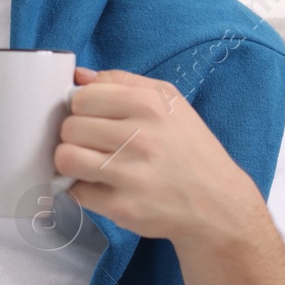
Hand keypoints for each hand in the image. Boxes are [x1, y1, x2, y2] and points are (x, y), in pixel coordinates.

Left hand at [53, 67, 262, 245]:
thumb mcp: (170, 102)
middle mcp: (140, 137)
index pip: (82, 98)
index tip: (95, 120)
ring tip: (92, 165)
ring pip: (65, 158)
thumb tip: (78, 77)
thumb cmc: (190, 150)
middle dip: (77, 137)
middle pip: (70, 128)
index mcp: (149, 105)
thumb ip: (121, 82)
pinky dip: (84, 191)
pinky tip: (104, 188)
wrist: (219, 204)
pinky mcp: (122, 207)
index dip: (83, 109)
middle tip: (97, 146)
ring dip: (72, 163)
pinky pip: (76, 193)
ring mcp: (130, 174)